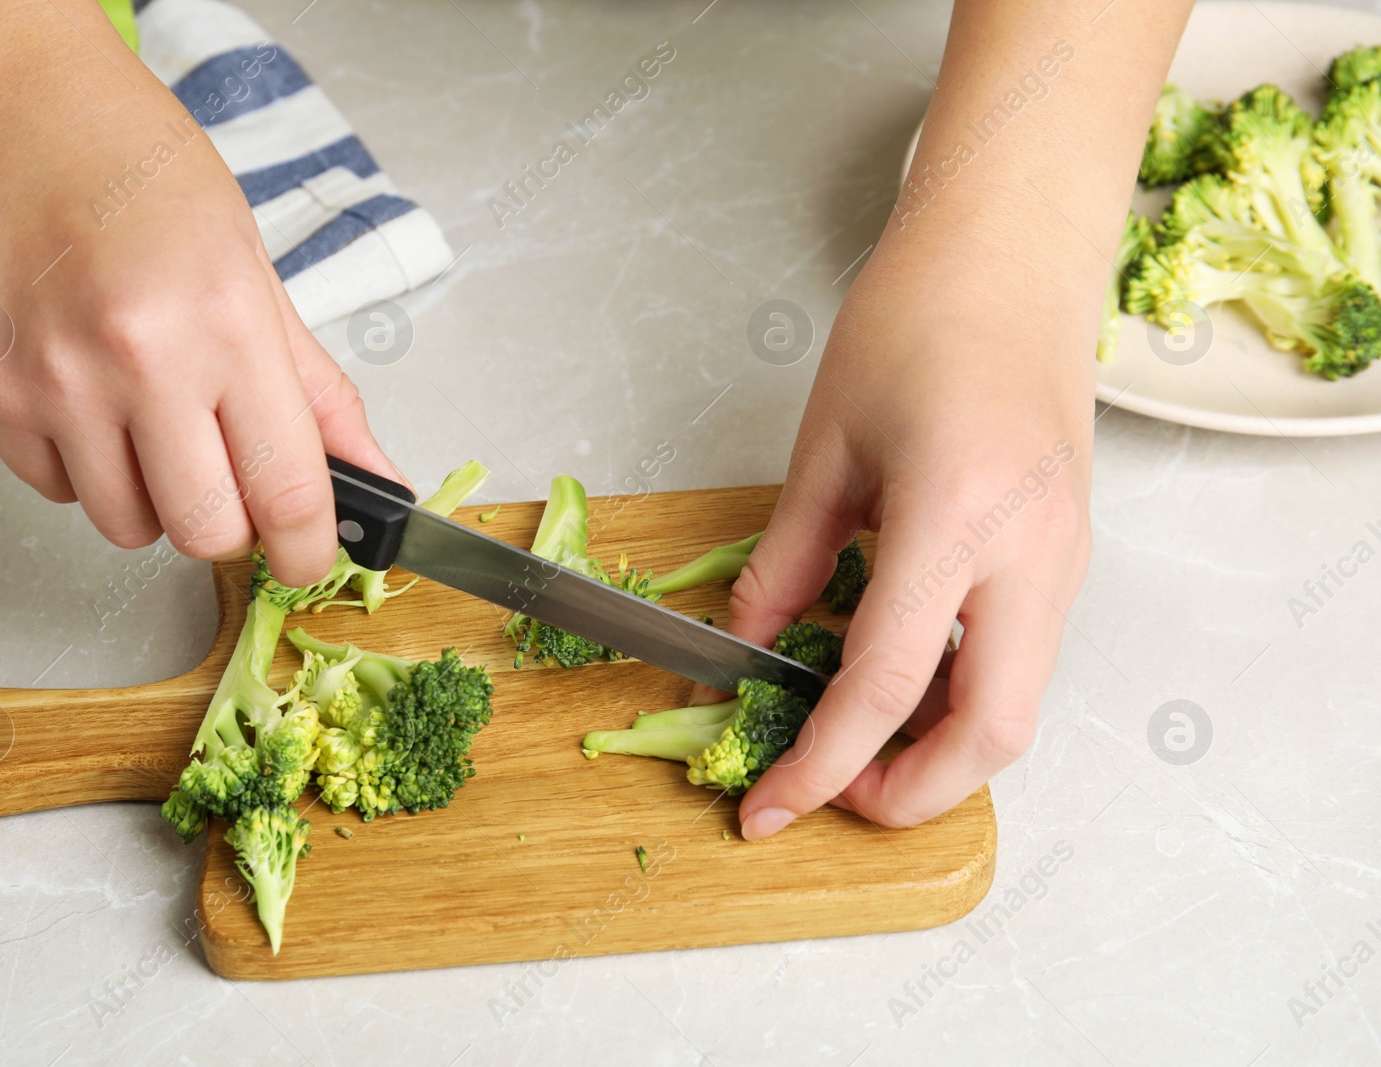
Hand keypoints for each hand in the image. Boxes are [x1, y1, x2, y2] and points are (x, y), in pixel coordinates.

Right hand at [0, 1, 399, 584]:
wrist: (17, 112)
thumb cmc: (146, 178)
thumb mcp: (256, 273)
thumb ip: (317, 393)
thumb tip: (377, 477)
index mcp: (227, 325)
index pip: (288, 490)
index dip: (307, 549)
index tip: (308, 559)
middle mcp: (139, 361)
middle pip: (205, 533)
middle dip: (230, 523)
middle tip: (228, 472)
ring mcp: (55, 383)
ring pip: (126, 527)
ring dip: (154, 500)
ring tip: (152, 419)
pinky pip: (58, 493)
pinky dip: (87, 472)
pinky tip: (93, 401)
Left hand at [724, 243, 1094, 838]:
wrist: (1011, 262)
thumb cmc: (916, 321)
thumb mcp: (826, 446)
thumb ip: (787, 560)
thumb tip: (751, 644)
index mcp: (957, 514)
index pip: (886, 682)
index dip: (820, 764)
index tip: (769, 807)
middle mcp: (1032, 552)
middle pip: (991, 733)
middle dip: (909, 793)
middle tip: (829, 791)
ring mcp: (1065, 559)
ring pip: (1017, 706)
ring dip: (938, 749)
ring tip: (855, 740)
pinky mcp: (1069, 557)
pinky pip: (1022, 660)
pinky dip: (961, 697)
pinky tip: (900, 682)